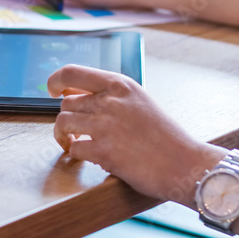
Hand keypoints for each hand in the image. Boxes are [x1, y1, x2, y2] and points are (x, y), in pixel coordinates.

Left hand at [49, 64, 223, 205]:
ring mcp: (105, 125)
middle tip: (77, 130)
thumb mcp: (139, 102)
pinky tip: (87, 156)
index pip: (72, 72)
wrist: (187, 165)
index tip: (51, 90)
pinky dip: (76, 154)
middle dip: (69, 118)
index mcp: (120, 85)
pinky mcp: (104, 150)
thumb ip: (109, 96)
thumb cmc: (164, 136)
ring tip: (75, 142)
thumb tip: (71, 94)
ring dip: (65, 136)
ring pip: (63, 124)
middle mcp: (110, 101)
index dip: (55, 80)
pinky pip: (73, 148)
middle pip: (66, 104)